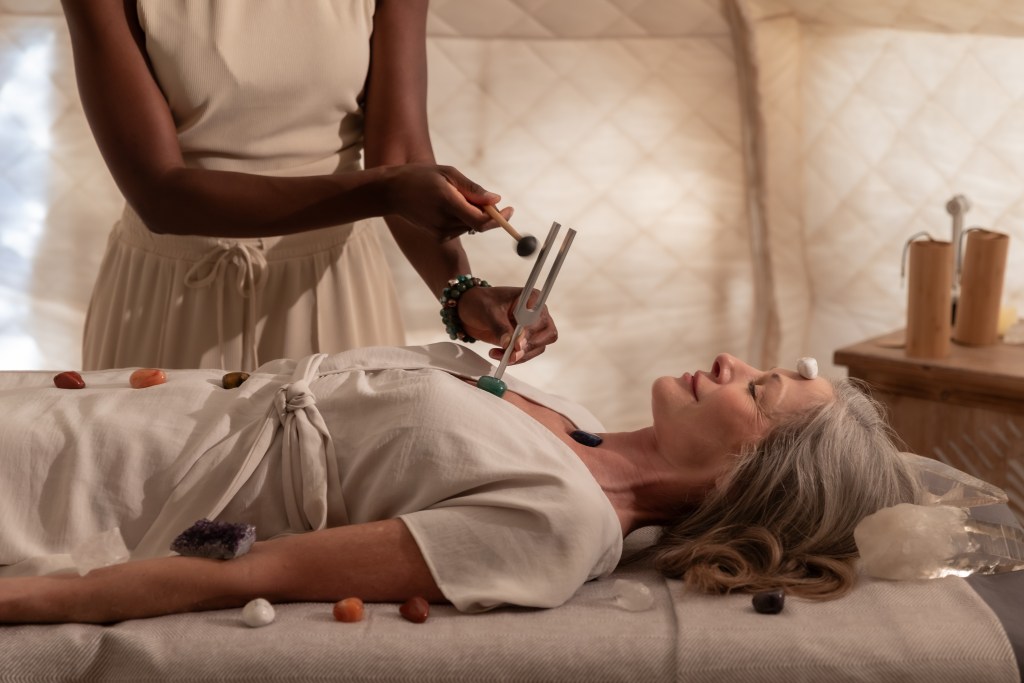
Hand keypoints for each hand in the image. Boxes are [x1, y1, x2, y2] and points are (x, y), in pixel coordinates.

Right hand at [386, 164, 513, 240]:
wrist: (392, 192)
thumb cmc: (421, 176)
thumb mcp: (448, 173)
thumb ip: (473, 189)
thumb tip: (496, 200)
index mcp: (447, 202)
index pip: (480, 220)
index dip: (499, 218)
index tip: (510, 209)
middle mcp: (444, 221)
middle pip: (479, 226)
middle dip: (490, 215)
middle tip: (493, 202)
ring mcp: (440, 232)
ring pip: (470, 227)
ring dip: (474, 215)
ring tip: (457, 197)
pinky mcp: (438, 237)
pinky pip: (461, 229)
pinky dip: (463, 219)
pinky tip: (448, 207)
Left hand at [456, 287, 557, 363]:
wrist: (469, 310)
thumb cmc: (480, 302)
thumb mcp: (489, 312)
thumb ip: (500, 328)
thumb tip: (510, 344)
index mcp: (531, 298)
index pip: (541, 316)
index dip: (533, 330)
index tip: (518, 342)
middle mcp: (537, 313)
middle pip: (547, 334)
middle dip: (528, 346)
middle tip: (511, 354)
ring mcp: (532, 328)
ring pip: (538, 347)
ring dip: (520, 356)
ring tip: (499, 355)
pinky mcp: (524, 340)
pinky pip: (527, 354)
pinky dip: (515, 358)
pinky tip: (498, 355)